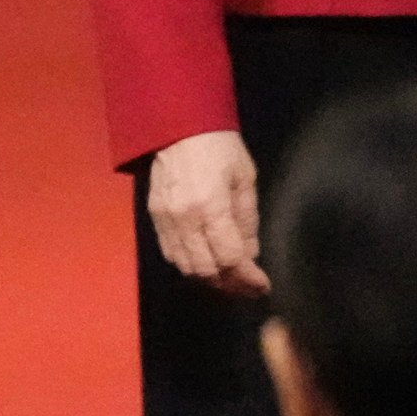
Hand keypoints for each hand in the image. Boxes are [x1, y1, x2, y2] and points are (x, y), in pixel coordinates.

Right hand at [146, 131, 267, 297]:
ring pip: (186, 267)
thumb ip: (248, 219)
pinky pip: (171, 254)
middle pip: (206, 269)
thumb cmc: (220, 148)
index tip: (263, 286)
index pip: (230, 257)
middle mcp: (184, 219)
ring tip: (231, 279)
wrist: (178, 128)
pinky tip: (207, 263)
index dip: (248, 278)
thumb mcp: (245, 179)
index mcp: (211, 207)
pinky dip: (190, 265)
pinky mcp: (154, 218)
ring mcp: (166, 220)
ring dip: (210, 278)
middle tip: (248, 287)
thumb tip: (250, 254)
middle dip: (230, 284)